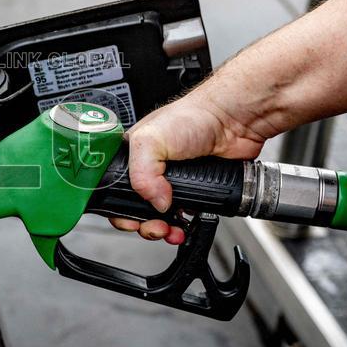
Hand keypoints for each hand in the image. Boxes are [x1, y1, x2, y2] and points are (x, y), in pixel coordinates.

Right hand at [110, 87, 268, 243]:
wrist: (232, 121)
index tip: (131, 219)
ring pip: (160, 215)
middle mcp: (150, 169)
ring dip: (163, 229)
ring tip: (170, 230)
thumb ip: (142, 174)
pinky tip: (185, 224)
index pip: (114, 190)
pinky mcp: (195, 190)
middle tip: (154, 226)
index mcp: (132, 156)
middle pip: (136, 208)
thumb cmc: (193, 116)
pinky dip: (183, 225)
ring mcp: (172, 181)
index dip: (119, 208)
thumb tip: (155, 203)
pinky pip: (184, 216)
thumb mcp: (150, 139)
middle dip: (143, 223)